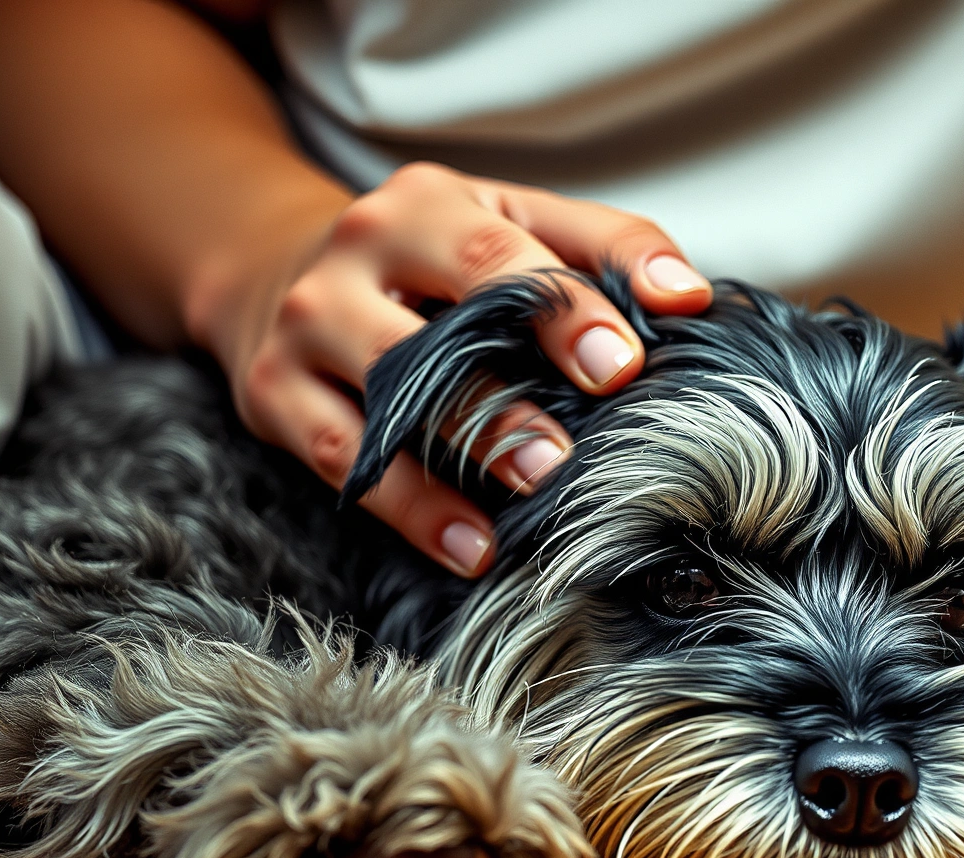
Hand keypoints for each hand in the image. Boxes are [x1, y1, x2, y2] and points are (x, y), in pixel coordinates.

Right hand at [213, 162, 711, 576]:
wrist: (274, 268)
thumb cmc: (434, 260)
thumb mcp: (512, 225)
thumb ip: (607, 250)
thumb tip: (690, 297)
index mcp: (429, 202)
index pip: (501, 255)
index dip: (565, 310)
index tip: (622, 366)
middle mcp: (359, 251)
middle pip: (435, 327)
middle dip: (506, 393)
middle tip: (570, 451)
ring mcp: (308, 323)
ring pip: (385, 397)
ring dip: (462, 453)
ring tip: (533, 494)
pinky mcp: (273, 392)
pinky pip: (345, 460)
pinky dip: (412, 510)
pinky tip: (473, 548)